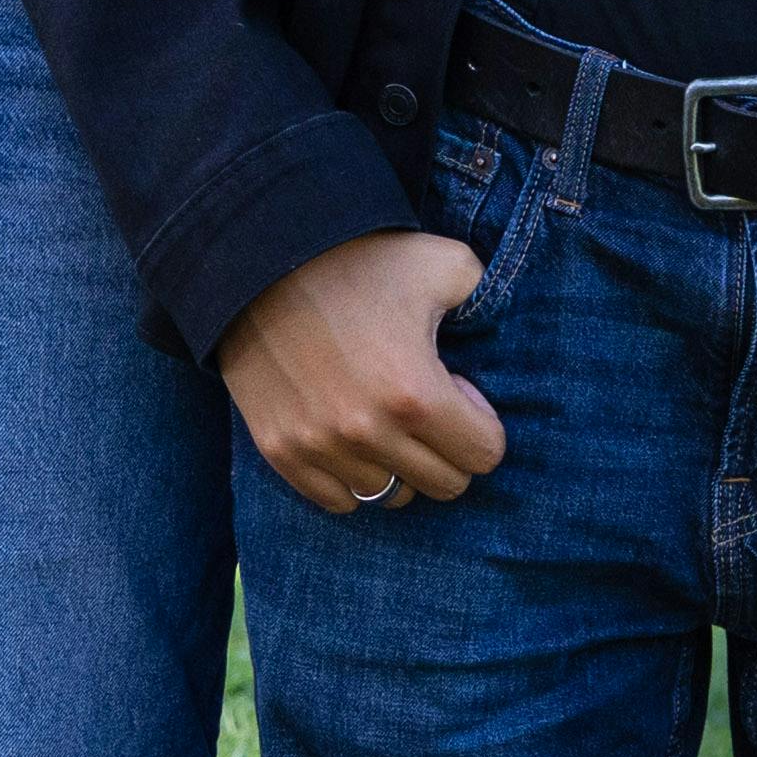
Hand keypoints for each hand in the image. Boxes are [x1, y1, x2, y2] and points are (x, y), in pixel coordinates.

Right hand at [223, 232, 500, 510]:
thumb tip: (494, 330)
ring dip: (399, 464)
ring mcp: (320, 447)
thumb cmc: (361, 258)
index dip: (480, 421)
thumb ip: (486, 298)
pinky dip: (352, 477)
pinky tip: (350, 435)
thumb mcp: (445, 263)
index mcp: (416, 394)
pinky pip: (338, 500)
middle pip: (444, 485)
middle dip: (447, 448)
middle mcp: (369, 433)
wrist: (262, 256)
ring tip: (385, 417)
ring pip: (390, 496)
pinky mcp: (281, 451)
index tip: (457, 390)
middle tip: (426, 405)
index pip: (484, 455)